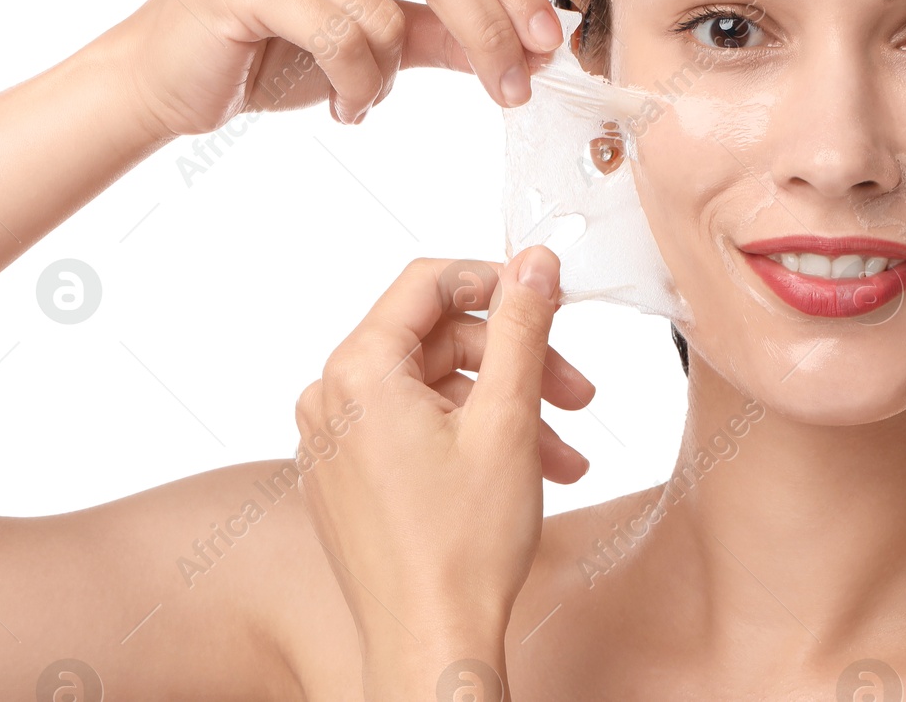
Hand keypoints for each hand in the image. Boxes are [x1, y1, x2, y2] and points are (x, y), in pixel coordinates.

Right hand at [99, 0, 563, 139]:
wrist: (166, 75)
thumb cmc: (274, 45)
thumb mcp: (380, 34)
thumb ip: (448, 28)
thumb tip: (533, 45)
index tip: (551, 44)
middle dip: (489, 30)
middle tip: (514, 90)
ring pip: (386, 11)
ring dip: (389, 76)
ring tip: (364, 98)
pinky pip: (339, 38)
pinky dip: (355, 87)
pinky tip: (340, 105)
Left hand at [292, 246, 590, 693]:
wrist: (429, 642)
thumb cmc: (460, 548)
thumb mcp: (507, 418)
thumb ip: (523, 326)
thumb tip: (534, 262)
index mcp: (357, 372)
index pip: (429, 284)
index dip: (496, 283)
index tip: (547, 298)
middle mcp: (331, 399)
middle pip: (437, 340)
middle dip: (515, 361)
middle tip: (574, 390)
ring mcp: (333, 441)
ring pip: (434, 389)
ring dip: (505, 407)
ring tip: (563, 451)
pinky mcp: (346, 476)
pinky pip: (412, 427)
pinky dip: (470, 436)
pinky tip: (526, 468)